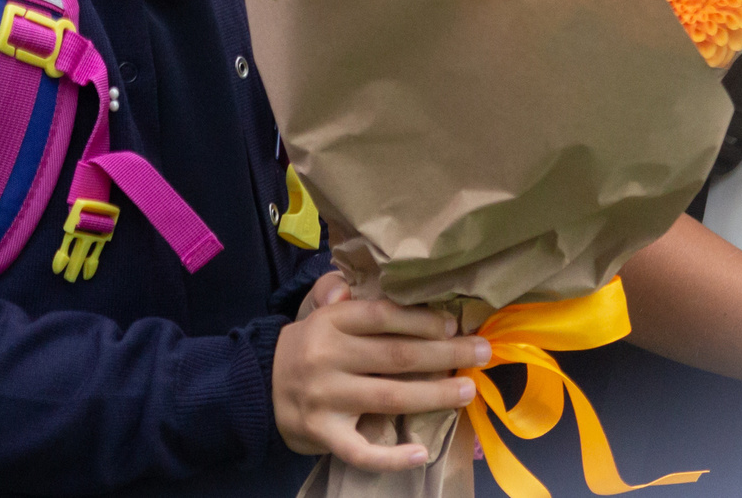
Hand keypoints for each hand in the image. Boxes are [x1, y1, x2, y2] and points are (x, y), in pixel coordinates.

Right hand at [272, 272, 488, 470]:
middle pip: (397, 357)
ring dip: (435, 396)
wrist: (258, 389)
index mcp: (329, 322)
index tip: (453, 324)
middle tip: (482, 353)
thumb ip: (334, 290)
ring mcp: (326, 399)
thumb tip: (347, 285)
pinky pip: (362, 451)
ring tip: (468, 391)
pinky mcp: (323, 435)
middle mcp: (327, 358)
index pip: (383, 316)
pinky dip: (392, 456)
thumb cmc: (306, 347)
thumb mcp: (314, 311)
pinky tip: (420, 453)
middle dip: (446, 354)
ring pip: (390, 398)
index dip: (421, 320)